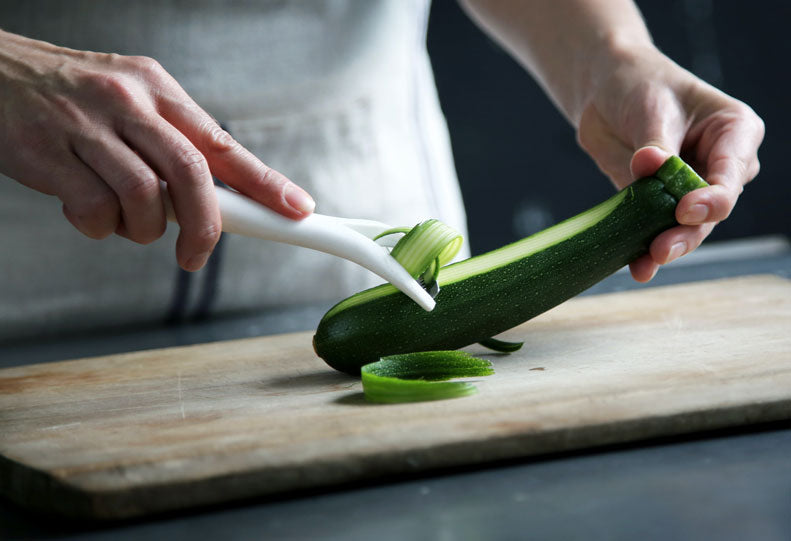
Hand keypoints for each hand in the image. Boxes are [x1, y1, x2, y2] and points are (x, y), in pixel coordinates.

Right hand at [0, 30, 314, 270]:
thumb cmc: (70, 98)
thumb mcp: (131, 103)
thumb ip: (172, 144)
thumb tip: (221, 198)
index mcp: (157, 90)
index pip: (223, 143)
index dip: (265, 182)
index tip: (296, 210)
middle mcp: (127, 103)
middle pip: (192, 174)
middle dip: (205, 226)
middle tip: (196, 255)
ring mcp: (86, 127)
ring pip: (144, 197)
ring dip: (141, 229)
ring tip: (123, 220)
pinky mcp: (47, 153)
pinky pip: (93, 211)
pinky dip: (97, 227)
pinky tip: (85, 211)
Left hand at [577, 45, 764, 280]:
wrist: (606, 92)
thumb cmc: (642, 86)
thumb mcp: (652, 108)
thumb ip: (654, 143)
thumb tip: (649, 165)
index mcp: (735, 133)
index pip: (731, 174)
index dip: (712, 198)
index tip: (685, 210)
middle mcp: (720, 166)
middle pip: (711, 209)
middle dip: (688, 232)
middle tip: (662, 249)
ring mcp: (690, 189)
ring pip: (687, 227)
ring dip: (667, 246)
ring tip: (646, 262)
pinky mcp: (658, 204)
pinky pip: (654, 229)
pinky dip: (644, 249)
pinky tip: (637, 267)